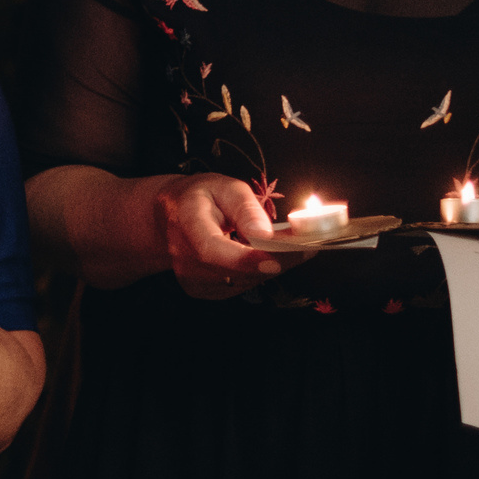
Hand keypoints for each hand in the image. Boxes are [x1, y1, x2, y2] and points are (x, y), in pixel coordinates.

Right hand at [155, 172, 306, 299]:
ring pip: (243, 281)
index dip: (244, 259)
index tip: (276, 259)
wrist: (170, 217)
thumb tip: (267, 235)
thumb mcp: (225, 187)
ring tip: (287, 247)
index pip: (211, 250)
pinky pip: (240, 286)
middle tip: (308, 245)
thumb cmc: (202, 198)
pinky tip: (261, 257)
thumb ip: (246, 209)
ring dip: (270, 266)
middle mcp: (184, 257)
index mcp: (186, 222)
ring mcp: (191, 278)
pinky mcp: (201, 290)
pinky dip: (258, 273)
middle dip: (276, 260)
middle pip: (235, 270)